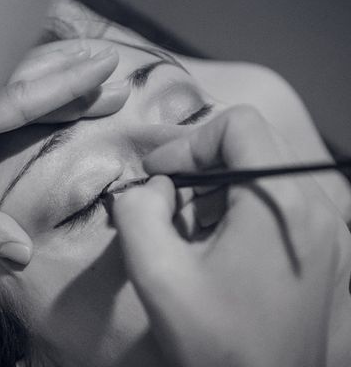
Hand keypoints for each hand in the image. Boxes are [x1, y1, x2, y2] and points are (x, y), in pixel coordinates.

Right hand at [111, 106, 350, 366]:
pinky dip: (248, 207)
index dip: (189, 142)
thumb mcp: (157, 275)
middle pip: (256, 143)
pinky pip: (287, 203)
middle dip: (203, 161)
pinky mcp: (333, 253)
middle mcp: (320, 209)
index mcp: (282, 204)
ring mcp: (333, 233)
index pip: (238, 125)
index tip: (158, 175)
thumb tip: (150, 187)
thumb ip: (137, 211)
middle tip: (169, 193)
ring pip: (271, 171)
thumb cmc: (217, 344)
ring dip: (224, 185)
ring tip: (193, 224)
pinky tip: (223, 243)